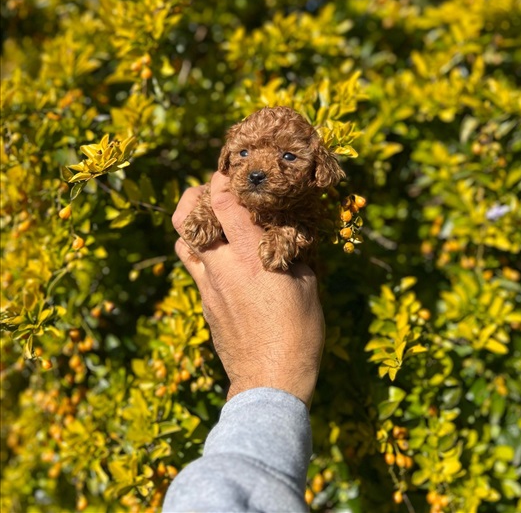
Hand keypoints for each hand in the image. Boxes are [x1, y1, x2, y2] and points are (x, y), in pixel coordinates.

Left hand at [172, 172, 324, 407]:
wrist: (269, 382)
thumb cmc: (298, 333)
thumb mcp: (307, 284)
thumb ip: (291, 252)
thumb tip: (287, 234)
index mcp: (249, 257)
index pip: (222, 203)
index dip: (222, 178)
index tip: (231, 169)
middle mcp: (221, 267)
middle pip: (186, 218)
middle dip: (194, 195)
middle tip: (211, 191)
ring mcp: (207, 286)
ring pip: (182, 242)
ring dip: (193, 225)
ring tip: (213, 222)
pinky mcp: (204, 303)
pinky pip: (194, 267)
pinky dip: (202, 252)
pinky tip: (224, 258)